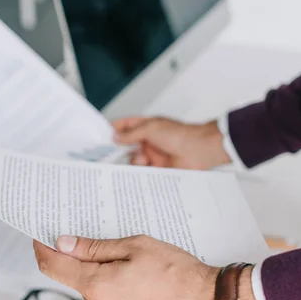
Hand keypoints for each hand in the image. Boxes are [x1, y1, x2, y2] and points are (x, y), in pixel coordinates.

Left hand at [33, 235, 276, 299]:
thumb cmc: (180, 276)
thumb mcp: (136, 247)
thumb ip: (95, 247)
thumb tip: (65, 244)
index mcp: (97, 286)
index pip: (53, 267)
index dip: (43, 249)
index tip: (40, 239)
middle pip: (81, 281)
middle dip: (92, 264)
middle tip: (121, 251)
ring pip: (100, 296)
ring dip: (111, 281)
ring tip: (144, 272)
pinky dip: (124, 297)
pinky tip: (148, 289)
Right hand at [112, 117, 230, 169]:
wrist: (200, 151)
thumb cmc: (180, 135)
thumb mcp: (151, 129)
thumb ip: (132, 134)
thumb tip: (115, 137)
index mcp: (147, 127)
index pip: (126, 126)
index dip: (114, 130)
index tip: (101, 137)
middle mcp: (149, 141)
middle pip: (128, 146)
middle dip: (119, 150)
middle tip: (107, 155)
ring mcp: (154, 156)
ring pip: (134, 161)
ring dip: (133, 162)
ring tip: (140, 161)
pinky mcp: (159, 170)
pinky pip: (144, 173)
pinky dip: (140, 173)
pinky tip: (142, 172)